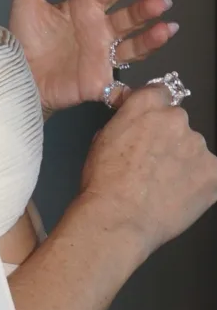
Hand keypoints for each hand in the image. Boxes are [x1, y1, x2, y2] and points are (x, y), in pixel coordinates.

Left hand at [9, 0, 177, 111]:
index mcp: (86, 8)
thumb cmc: (27, 37)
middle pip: (127, 17)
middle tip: (159, 1)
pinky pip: (121, 90)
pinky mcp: (100, 83)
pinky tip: (153, 91)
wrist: (18, 74)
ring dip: (150, 40)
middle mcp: (100, 30)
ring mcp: (103, 57)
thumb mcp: (26, 0)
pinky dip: (137, 94)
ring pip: (133, 47)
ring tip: (167, 29)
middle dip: (144, 9)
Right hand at [78, 83, 216, 259]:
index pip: (160, 93)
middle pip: (178, 123)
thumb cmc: (103, 180)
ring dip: (183, 161)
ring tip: (164, 185)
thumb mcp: (103, 137)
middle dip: (169, 138)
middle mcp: (176, 118)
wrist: (119, 217)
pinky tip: (180, 196)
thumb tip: (135, 122)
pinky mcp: (213, 173)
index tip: (150, 124)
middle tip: (153, 163)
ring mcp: (198, 145)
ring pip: (193, 149)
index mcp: (146, 105)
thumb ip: (126, 121)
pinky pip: (208, 173)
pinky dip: (197, 183)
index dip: (155, 110)